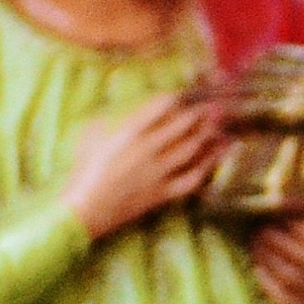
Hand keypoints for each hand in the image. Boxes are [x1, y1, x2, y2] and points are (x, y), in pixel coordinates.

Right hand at [57, 87, 227, 240]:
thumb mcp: (89, 136)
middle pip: (181, 126)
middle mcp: (146, 150)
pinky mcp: (163, 193)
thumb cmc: (83, 172)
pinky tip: (220, 154)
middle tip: (212, 104)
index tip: (186, 92)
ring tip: (219, 122)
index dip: (176, 97)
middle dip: (199, 112)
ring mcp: (157, 173)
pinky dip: (209, 165)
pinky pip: (192, 177)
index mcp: (127, 133)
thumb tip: (130, 108)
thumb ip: (109, 119)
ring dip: (208, 133)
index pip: (159, 107)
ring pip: (190, 149)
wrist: (84, 211)